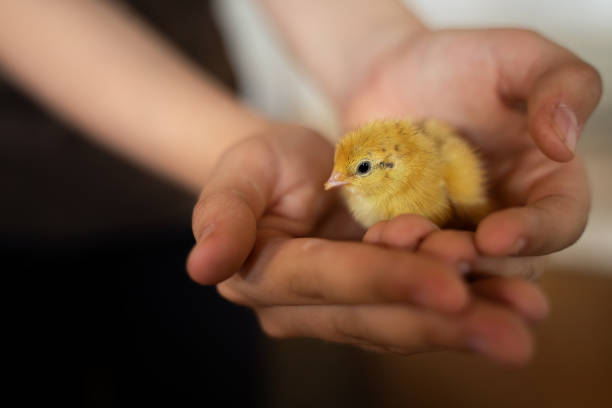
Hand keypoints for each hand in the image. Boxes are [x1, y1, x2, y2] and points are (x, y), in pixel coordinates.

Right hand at [187, 124, 546, 363]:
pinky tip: (513, 303)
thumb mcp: (242, 170)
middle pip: (376, 317)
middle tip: (511, 331)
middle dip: (442, 322)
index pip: (330, 282)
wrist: (296, 173)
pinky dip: (468, 311)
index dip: (386, 283)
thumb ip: (223, 212)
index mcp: (267, 274)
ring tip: (524, 320)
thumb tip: (202, 265)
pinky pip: (422, 313)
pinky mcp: (378, 307)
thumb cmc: (268, 166)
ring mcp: (342, 313)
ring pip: (405, 325)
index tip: (450, 285)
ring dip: (467, 325)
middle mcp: (304, 308)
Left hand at [344, 28, 601, 258]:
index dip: (535, 235)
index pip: (559, 221)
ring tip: (396, 240)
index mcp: (544, 180)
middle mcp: (504, 216)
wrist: (391, 74)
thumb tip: (564, 143)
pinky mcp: (410, 234)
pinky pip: (406, 260)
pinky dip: (393, 258)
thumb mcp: (518, 56)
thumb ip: (559, 85)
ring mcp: (454, 231)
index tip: (495, 236)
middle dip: (476, 264)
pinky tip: (375, 239)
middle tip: (440, 250)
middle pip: (507, 264)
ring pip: (454, 271)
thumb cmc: (462, 63)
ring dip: (430, 267)